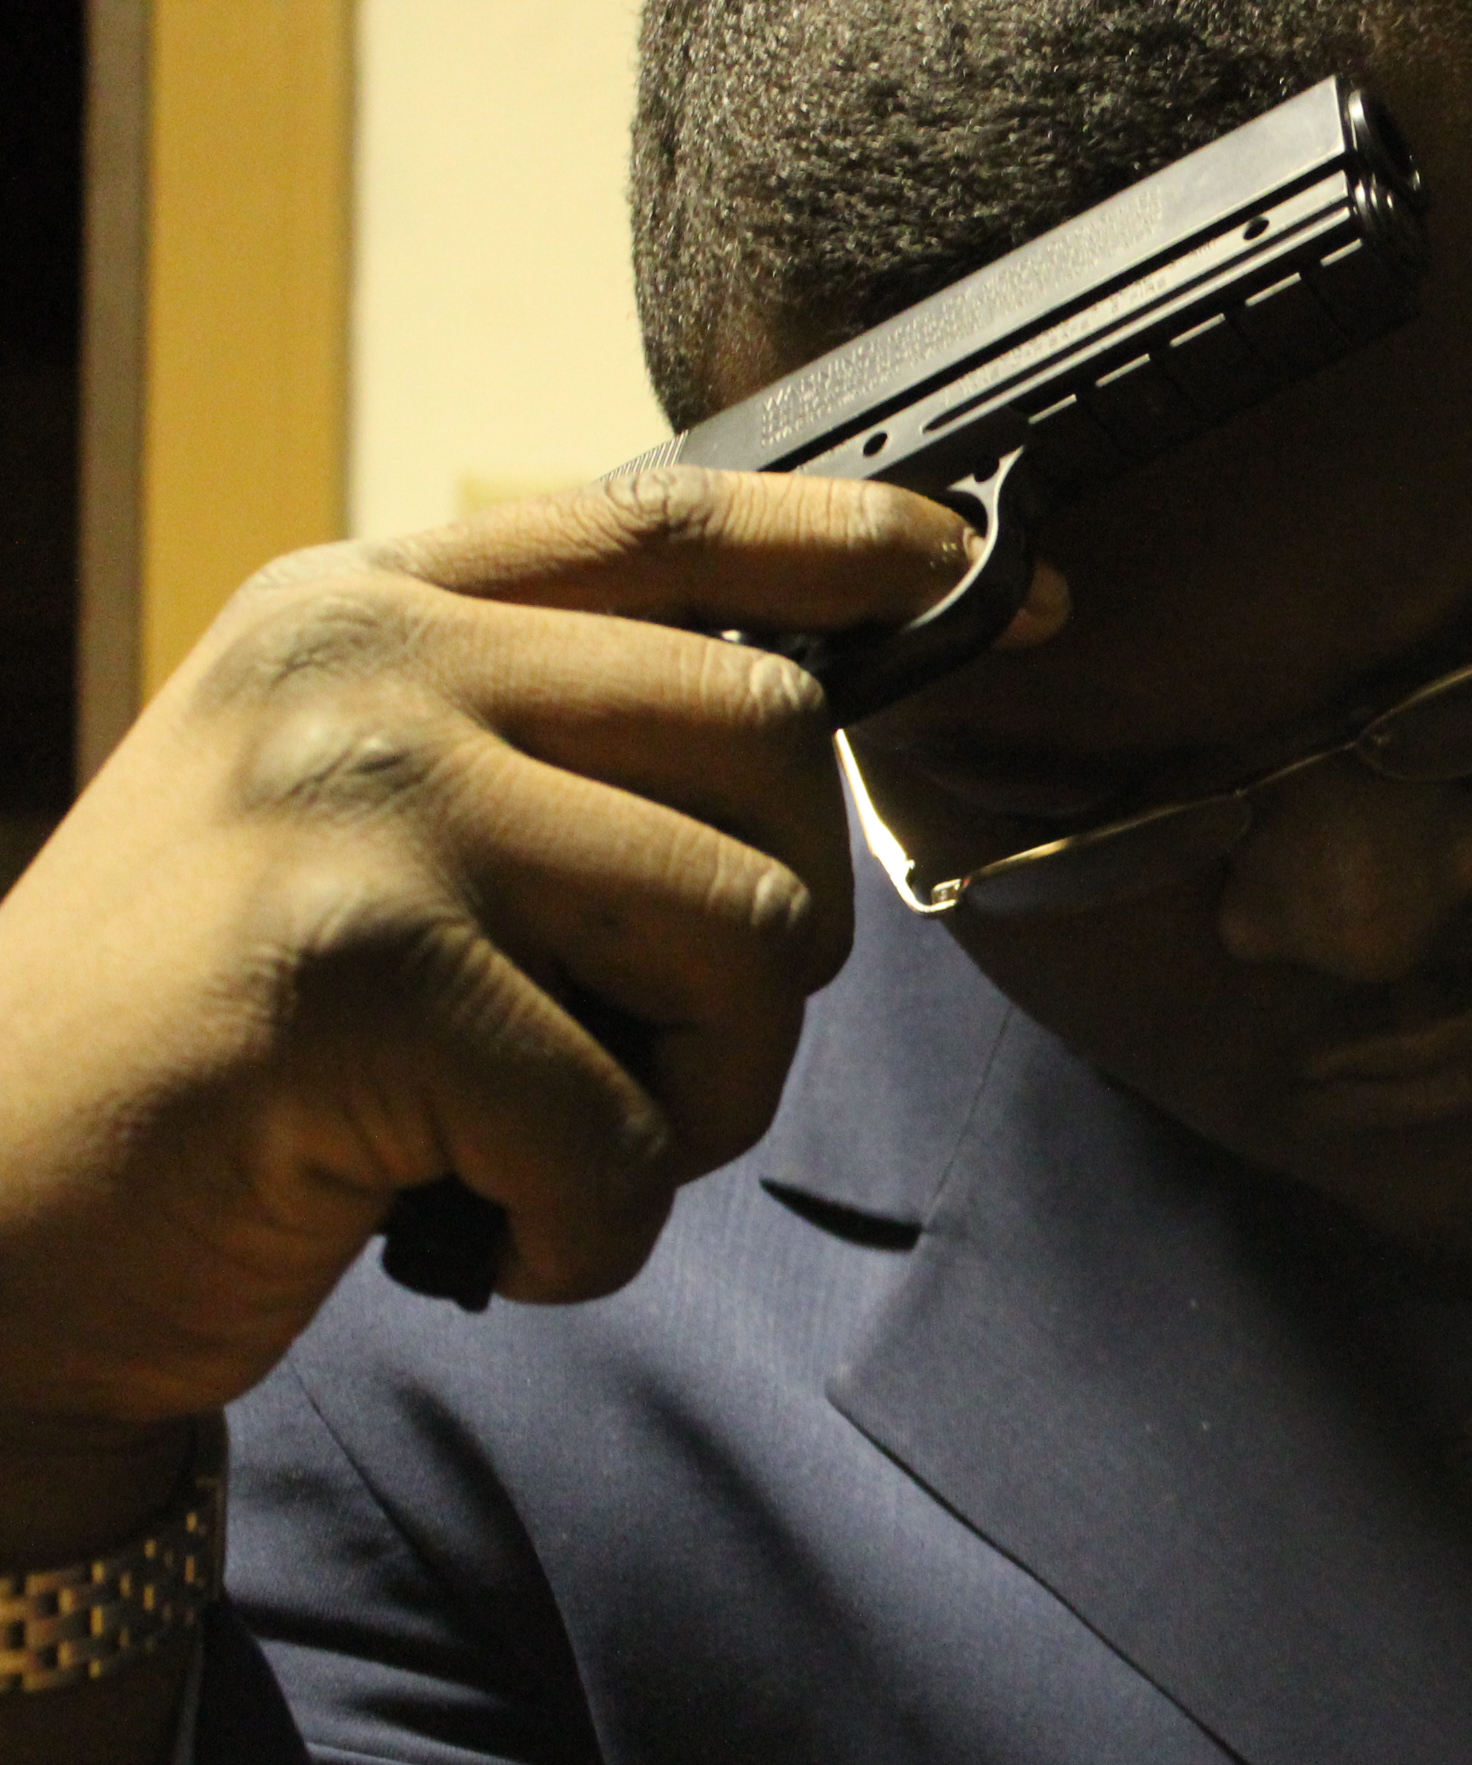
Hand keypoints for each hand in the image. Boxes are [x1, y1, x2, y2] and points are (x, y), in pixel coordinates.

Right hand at [0, 469, 1061, 1764]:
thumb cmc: (216, 1051)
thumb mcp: (357, 828)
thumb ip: (540, 743)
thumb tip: (807, 696)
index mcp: (368, 609)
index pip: (664, 524)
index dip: (840, 540)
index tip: (958, 566)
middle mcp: (366, 670)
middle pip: (776, 740)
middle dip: (776, 940)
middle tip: (652, 1056)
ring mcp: (358, 806)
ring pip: (749, 938)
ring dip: (701, 1102)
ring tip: (547, 1151)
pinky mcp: (355, 976)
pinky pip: (633, 1130)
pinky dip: (590, 1234)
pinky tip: (476, 1235)